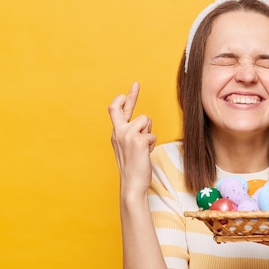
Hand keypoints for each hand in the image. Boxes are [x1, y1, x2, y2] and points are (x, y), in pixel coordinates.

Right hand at [108, 82, 156, 198]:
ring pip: (145, 120)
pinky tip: (146, 153)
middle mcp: (118, 132)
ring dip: (149, 132)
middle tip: (136, 84)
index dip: (125, 99)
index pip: (116, 110)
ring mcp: (127, 135)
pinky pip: (152, 134)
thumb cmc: (133, 167)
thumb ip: (133, 133)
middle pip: (118, 107)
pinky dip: (152, 144)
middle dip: (129, 96)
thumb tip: (143, 122)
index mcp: (116, 133)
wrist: (132, 184)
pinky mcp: (137, 140)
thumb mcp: (129, 147)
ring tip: (144, 148)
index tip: (131, 89)